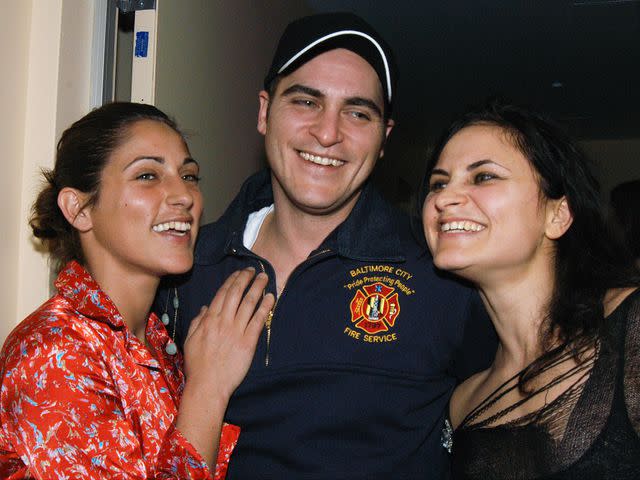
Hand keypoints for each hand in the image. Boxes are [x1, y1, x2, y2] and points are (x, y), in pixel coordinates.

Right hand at [182, 267, 274, 398]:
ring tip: (264, 278)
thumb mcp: (190, 340)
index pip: (222, 294)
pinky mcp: (248, 342)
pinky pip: (258, 320)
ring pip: (249, 303)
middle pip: (236, 294)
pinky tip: (270, 297)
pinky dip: (265, 307)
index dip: (232, 281)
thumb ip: (198, 322)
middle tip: (253, 270)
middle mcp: (223, 321)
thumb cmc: (198, 365)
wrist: (207, 386)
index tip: (239, 273)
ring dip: (257, 287)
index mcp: (209, 320)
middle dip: (245, 278)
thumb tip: (205, 308)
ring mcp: (236, 331)